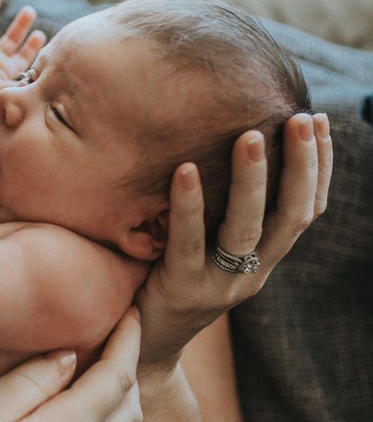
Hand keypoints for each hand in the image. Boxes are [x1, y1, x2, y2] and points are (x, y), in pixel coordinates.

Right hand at [0, 307, 142, 421]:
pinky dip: (109, 414)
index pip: (114, 381)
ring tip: (104, 358)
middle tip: (119, 329)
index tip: (130, 310)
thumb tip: (68, 354)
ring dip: (121, 392)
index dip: (128, 341)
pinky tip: (84, 396)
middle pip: (128, 407)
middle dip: (129, 363)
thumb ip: (23, 385)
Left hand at [134, 112, 331, 374]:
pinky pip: (187, 242)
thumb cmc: (172, 282)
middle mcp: (251, 273)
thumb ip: (224, 213)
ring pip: (246, 230)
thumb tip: (223, 148)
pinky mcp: (181, 288)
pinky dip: (189, 204)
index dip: (320, 168)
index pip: (306, 211)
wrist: (145, 346)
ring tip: (250, 136)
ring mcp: (218, 284)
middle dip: (302, 166)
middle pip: (289, 217)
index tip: (316, 121)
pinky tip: (185, 169)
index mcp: (264, 260)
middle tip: (298, 119)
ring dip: (253, 181)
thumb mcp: (210, 250)